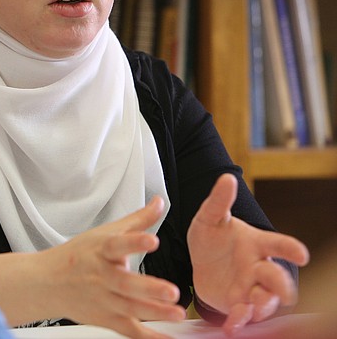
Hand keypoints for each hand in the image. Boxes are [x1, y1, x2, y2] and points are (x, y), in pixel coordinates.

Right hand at [0, 195, 180, 337]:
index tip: (152, 240)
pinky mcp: (106, 319)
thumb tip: (159, 203)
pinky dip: (148, 337)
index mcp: (101, 251)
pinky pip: (129, 330)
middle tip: (172, 291)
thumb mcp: (104, 233)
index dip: (134, 242)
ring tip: (177, 313)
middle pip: (124, 283)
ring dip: (154, 312)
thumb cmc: (78, 256)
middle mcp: (102, 276)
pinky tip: (167, 338)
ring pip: (129, 308)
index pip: (117, 244)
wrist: (47, 283)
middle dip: (149, 288)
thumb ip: (137, 220)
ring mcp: (103, 300)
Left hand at [187, 174, 309, 335]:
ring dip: (261, 308)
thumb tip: (227, 178)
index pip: (278, 244)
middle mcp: (259, 267)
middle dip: (281, 286)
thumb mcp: (209, 217)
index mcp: (257, 243)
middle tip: (283, 293)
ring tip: (251, 312)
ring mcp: (250, 288)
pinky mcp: (238, 305)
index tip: (301, 253)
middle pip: (276, 278)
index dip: (290, 248)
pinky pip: (243, 316)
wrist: (200, 261)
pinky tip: (231, 328)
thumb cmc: (213, 237)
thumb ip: (219, 201)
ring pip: (264, 301)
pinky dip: (239, 322)